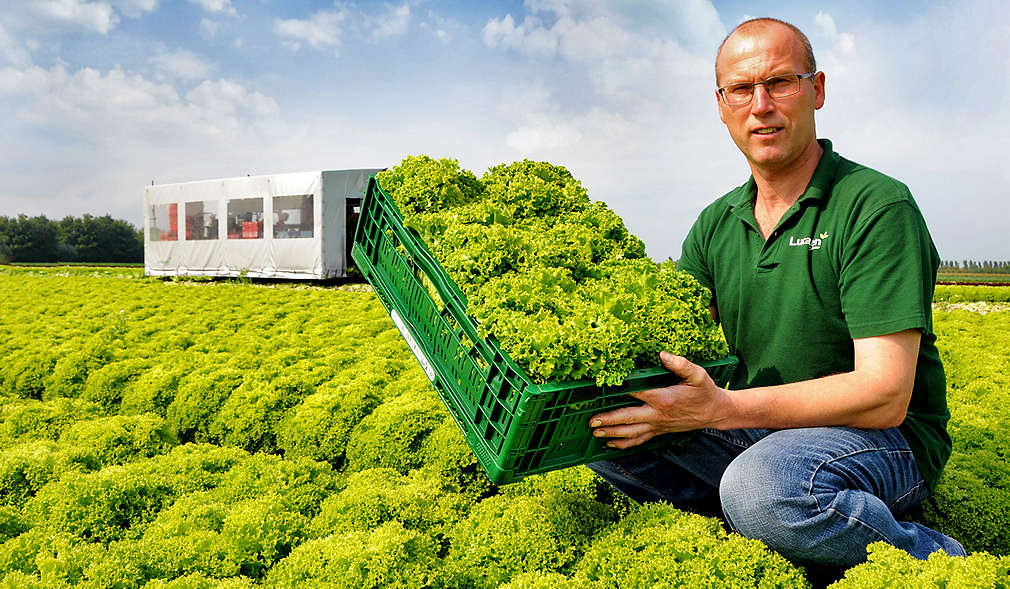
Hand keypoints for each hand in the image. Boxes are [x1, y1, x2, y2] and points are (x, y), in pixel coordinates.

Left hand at [589, 351, 730, 448]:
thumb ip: (681, 364)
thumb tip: (663, 355)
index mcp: (663, 398)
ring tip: (595, 433)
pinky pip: (639, 440)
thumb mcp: (698, 375)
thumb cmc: (705, 392)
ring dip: (612, 433)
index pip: (635, 393)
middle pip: (628, 418)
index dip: (618, 389)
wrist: (715, 412)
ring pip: (631, 432)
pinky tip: (611, 444)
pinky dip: (624, 444)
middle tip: (591, 421)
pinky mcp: (659, 431)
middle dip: (608, 420)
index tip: (602, 388)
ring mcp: (657, 425)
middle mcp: (657, 414)